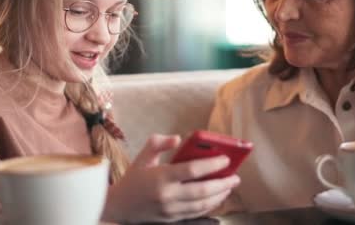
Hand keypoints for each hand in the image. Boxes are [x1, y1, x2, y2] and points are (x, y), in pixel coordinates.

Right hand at [102, 134, 240, 222]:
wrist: (118, 207)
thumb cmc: (133, 178)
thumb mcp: (142, 156)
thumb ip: (159, 143)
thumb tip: (178, 138)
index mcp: (161, 177)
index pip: (193, 170)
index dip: (212, 164)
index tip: (226, 159)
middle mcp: (168, 195)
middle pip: (202, 191)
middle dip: (223, 183)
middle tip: (235, 176)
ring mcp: (171, 210)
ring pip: (202, 205)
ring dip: (220, 195)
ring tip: (230, 186)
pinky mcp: (172, 219)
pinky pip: (196, 213)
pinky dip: (210, 206)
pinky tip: (217, 197)